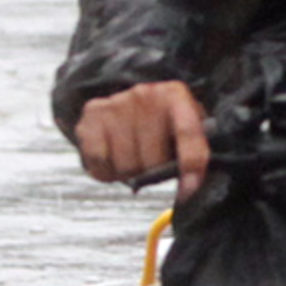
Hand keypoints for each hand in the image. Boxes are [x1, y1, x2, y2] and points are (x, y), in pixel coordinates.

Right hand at [74, 80, 209, 192]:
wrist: (129, 101)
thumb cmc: (161, 120)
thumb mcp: (185, 126)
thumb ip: (193, 150)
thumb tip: (190, 184)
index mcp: (175, 96)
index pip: (187, 133)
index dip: (191, 165)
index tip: (189, 190)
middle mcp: (145, 95)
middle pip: (153, 160)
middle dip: (153, 173)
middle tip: (152, 166)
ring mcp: (117, 103)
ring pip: (126, 166)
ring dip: (129, 174)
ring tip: (133, 160)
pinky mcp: (93, 115)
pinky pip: (100, 162)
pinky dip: (107, 170)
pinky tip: (113, 157)